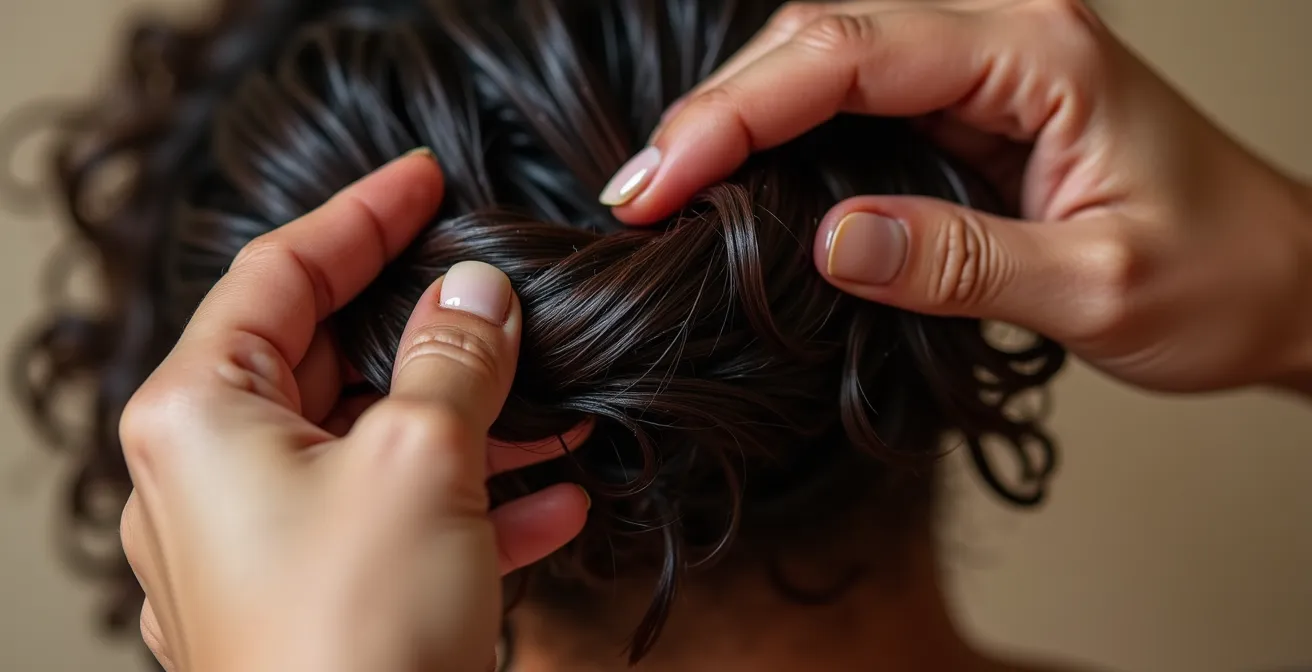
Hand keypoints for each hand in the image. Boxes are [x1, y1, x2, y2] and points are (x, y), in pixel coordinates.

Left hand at [117, 151, 590, 671]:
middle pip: (328, 360)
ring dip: (470, 425)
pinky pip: (391, 521)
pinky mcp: (311, 601)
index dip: (360, 216)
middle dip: (431, 334)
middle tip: (500, 295)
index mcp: (200, 415)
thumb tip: (475, 292)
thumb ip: (451, 356)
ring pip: (372, 445)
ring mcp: (259, 546)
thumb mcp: (420, 459)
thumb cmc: (351, 634)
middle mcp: (213, 476)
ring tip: (557, 409)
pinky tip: (555, 502)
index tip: (422, 179)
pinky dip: (468, 502)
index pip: (278, 272)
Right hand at [603, 0, 1311, 393]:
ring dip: (737, 119)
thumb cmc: (1219, 277)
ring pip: (824, 61)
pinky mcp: (971, 109)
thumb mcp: (1099, 286)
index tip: (655, 185)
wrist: (1284, 280)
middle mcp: (1004, 37)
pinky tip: (737, 182)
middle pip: (819, 37)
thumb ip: (960, 260)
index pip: (847, 52)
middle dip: (715, 112)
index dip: (735, 114)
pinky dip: (783, 138)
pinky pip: (855, 102)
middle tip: (635, 196)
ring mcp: (983, 69)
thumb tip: (828, 241)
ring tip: (663, 191)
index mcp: (1038, 53)